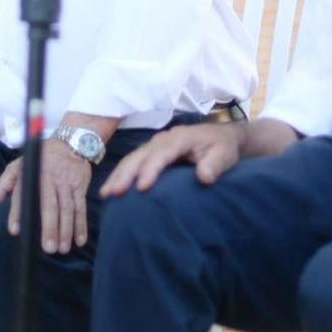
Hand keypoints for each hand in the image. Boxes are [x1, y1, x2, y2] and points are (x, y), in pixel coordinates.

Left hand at [0, 138, 92, 253]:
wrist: (70, 143)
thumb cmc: (39, 159)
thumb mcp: (17, 166)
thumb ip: (2, 187)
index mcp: (30, 173)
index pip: (22, 194)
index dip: (18, 213)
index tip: (15, 231)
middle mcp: (49, 177)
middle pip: (50, 205)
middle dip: (50, 227)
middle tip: (48, 249)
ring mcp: (66, 181)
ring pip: (67, 208)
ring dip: (66, 230)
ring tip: (63, 249)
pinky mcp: (80, 185)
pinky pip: (81, 207)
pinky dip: (81, 225)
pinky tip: (80, 241)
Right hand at [100, 122, 242, 196]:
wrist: (222, 137)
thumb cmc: (222, 147)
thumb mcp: (225, 155)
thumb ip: (215, 165)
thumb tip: (204, 177)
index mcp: (180, 138)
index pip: (162, 153)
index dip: (151, 169)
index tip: (142, 187)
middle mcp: (164, 139)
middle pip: (141, 155)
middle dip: (126, 173)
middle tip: (114, 192)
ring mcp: (156, 145)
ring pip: (133, 158)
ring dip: (119, 175)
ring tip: (106, 194)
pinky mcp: (152, 153)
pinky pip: (134, 162)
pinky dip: (121, 174)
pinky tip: (111, 190)